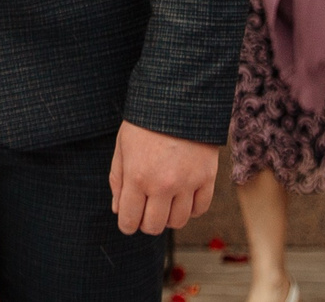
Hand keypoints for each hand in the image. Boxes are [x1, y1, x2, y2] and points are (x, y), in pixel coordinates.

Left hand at [108, 122, 217, 236]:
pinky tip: (183, 196)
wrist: (180, 98)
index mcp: (137, 176)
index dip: (127, 224)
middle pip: (154, 226)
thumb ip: (118, 180)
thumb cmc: (146, 121)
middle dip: (146, 222)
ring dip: (168, 216)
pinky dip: (190, 208)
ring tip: (164, 200)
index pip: (129, 220)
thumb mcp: (122, 146)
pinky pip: (199, 209)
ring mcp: (187, 182)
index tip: (129, 219)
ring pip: (178, 222)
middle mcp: (162, 184)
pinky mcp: (207, 178)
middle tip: (146, 209)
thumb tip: (118, 210)